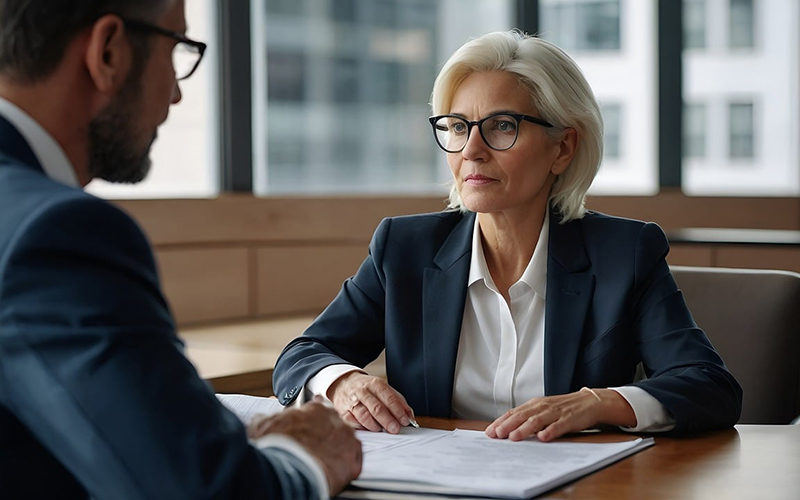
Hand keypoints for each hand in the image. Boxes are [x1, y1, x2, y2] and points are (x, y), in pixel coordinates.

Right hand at [248, 401, 361, 494]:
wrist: (286, 470)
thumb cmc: (275, 447)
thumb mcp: (263, 426)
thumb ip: (270, 419)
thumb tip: (263, 419)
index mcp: (317, 409)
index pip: (321, 408)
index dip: (314, 420)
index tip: (309, 427)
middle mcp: (336, 421)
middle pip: (335, 426)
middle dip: (325, 436)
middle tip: (313, 448)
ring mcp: (347, 440)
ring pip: (346, 443)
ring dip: (336, 451)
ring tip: (322, 463)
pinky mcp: (354, 462)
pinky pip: (353, 463)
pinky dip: (344, 468)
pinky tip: (332, 472)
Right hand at [328, 371, 414, 433]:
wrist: (343, 383)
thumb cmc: (367, 388)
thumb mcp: (383, 388)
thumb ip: (398, 401)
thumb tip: (409, 415)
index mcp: (376, 384)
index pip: (389, 397)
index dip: (398, 410)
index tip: (405, 420)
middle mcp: (363, 391)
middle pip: (376, 407)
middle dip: (388, 420)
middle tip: (395, 429)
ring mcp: (352, 401)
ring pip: (364, 415)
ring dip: (374, 425)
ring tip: (381, 430)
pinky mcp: (343, 411)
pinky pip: (352, 422)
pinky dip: (361, 427)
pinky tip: (367, 429)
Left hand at [484, 388, 635, 441]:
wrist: (589, 402)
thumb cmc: (563, 408)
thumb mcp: (543, 410)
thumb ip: (528, 418)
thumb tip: (508, 430)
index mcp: (535, 404)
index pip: (514, 412)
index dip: (501, 422)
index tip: (489, 432)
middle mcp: (542, 407)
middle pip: (522, 416)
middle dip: (508, 425)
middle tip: (497, 434)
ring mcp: (555, 412)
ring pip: (537, 420)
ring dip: (524, 429)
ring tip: (514, 437)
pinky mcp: (568, 419)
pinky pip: (558, 425)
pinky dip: (550, 431)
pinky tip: (543, 437)